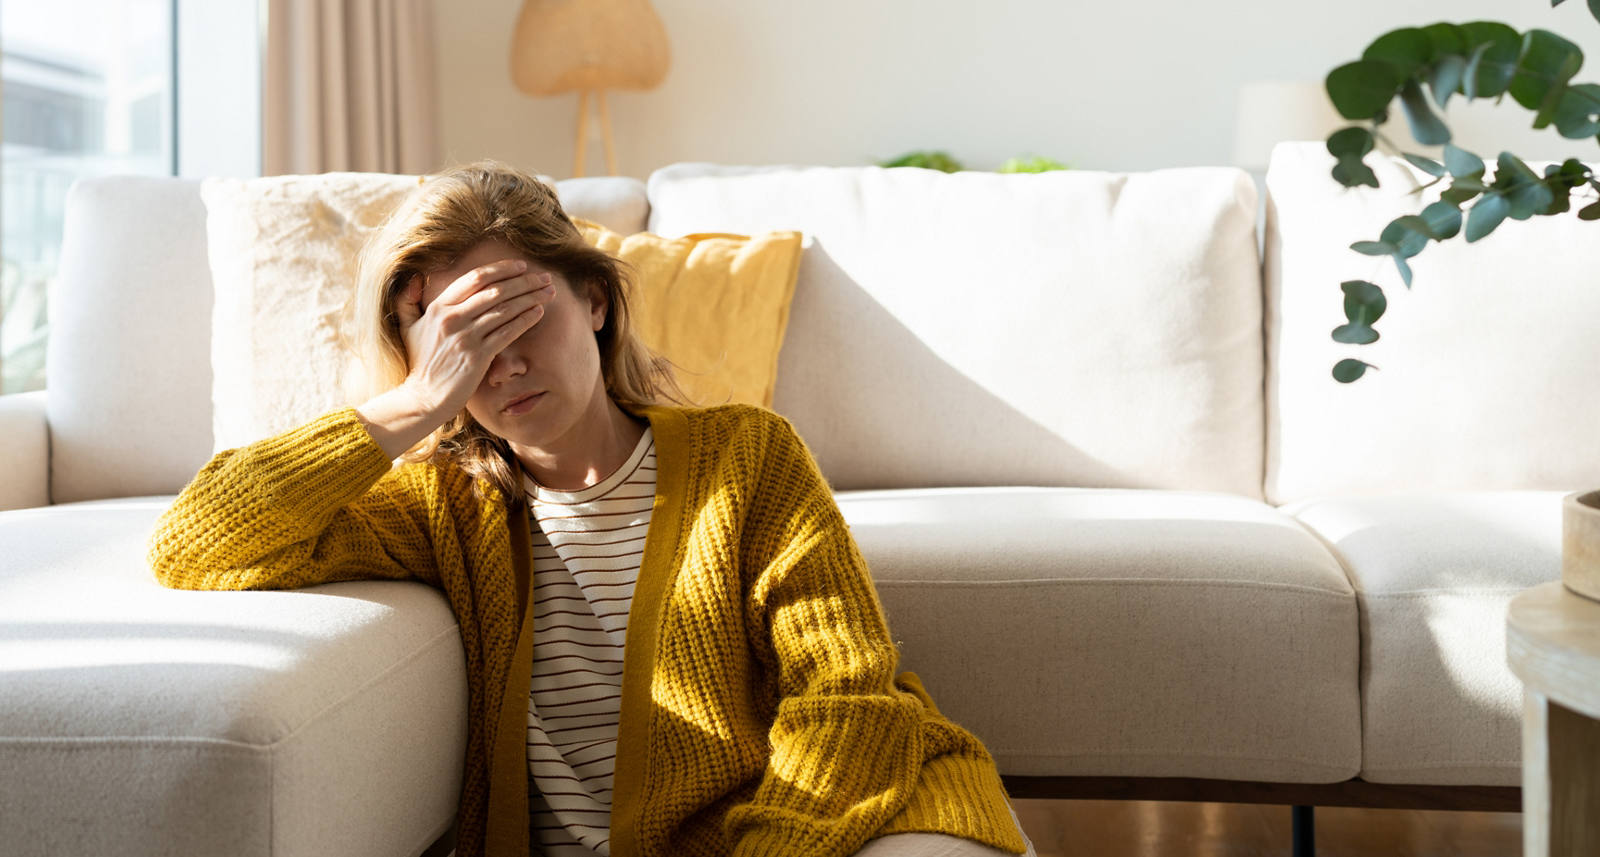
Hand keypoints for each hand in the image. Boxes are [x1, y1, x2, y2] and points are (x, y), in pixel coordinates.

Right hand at [394, 258, 554, 421]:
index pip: (474, 278)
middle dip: (524, 282)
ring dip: (530, 298)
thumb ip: (408, 300)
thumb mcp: (408, 327)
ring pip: (505, 310)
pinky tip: (538, 312)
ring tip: (548, 292)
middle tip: (545, 277)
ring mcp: (465, 338)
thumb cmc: (419, 362)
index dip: (502, 269)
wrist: (423, 397)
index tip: (522, 266)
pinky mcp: (478, 357)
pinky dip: (524, 320)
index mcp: (438, 307)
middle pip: (496, 291)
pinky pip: (507, 333)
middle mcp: (452, 319)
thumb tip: (415, 276)